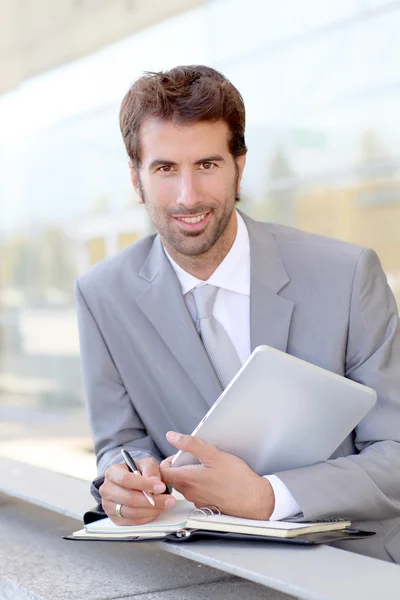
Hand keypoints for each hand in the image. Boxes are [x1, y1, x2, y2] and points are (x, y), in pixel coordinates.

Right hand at [100, 457, 175, 524]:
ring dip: (152, 510)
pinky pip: (132, 522)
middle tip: (169, 499)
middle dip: (152, 501)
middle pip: (129, 499)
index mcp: (112, 473)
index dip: (144, 484)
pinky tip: (156, 511)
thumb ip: (151, 470)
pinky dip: (147, 518)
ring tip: (165, 504)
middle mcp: (107, 490)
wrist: (131, 482)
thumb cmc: (138, 472)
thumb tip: (155, 482)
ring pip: (132, 513)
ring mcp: (109, 506)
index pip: (126, 480)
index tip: (161, 487)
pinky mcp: (115, 519)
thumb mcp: (146, 464)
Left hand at [160, 432, 274, 519]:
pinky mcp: (206, 505)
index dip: (165, 463)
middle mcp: (189, 493)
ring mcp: (197, 500)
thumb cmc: (237, 479)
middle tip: (192, 458)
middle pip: (173, 479)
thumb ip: (191, 444)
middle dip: (179, 467)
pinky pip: (196, 493)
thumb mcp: (214, 454)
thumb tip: (172, 437)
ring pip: (185, 486)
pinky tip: (213, 479)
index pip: (162, 473)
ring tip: (205, 467)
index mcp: (187, 479)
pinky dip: (200, 485)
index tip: (176, 456)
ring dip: (190, 476)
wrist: (254, 500)